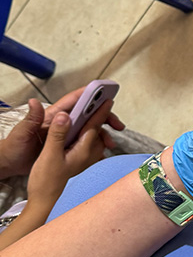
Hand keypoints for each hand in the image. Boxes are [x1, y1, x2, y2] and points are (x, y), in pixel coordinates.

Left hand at [0, 90, 123, 177]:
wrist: (10, 163)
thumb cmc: (14, 146)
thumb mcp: (22, 132)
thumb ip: (31, 118)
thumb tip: (34, 102)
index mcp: (53, 116)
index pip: (75, 101)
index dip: (90, 94)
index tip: (105, 93)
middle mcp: (62, 122)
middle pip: (88, 114)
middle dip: (105, 116)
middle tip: (117, 125)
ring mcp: (65, 133)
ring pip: (89, 128)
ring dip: (103, 133)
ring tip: (110, 142)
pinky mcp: (67, 145)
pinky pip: (85, 142)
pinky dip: (96, 145)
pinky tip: (102, 151)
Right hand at [27, 101, 115, 209]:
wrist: (44, 199)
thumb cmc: (46, 180)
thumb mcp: (50, 155)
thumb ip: (58, 134)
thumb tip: (66, 115)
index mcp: (83, 150)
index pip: (95, 126)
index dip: (100, 111)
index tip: (108, 99)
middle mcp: (88, 154)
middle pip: (98, 131)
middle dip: (101, 117)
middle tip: (101, 103)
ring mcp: (85, 158)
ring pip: (95, 138)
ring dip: (94, 126)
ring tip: (91, 115)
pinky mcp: (79, 161)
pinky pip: (88, 144)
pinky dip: (87, 135)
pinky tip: (80, 132)